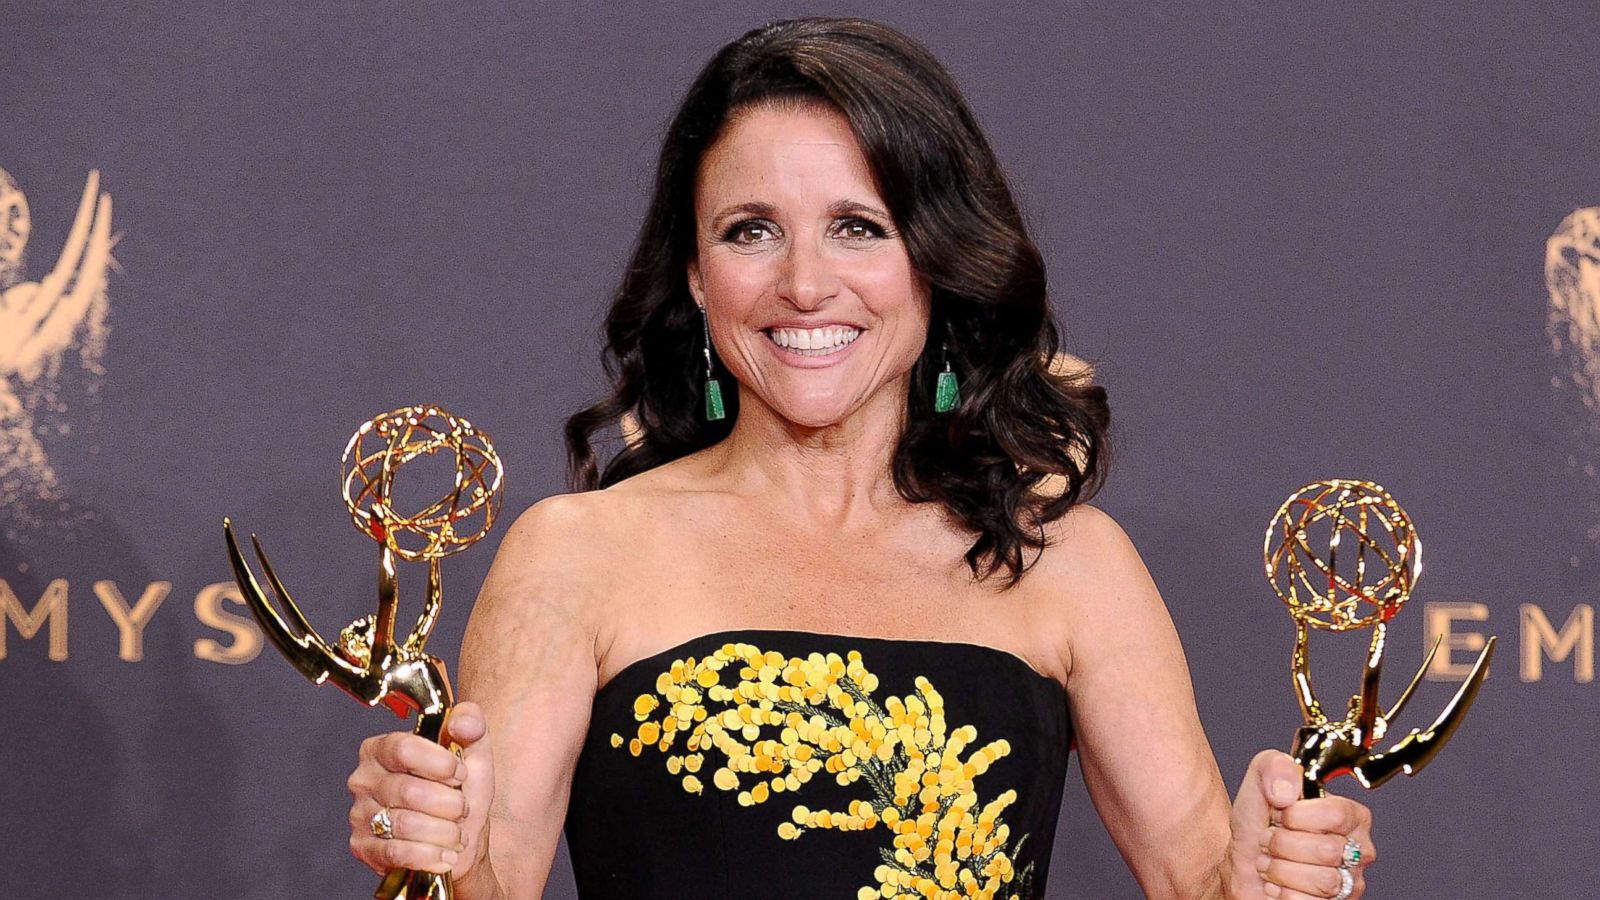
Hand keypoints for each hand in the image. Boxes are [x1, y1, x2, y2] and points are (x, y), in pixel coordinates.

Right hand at [346, 701, 495, 879]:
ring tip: (457, 834)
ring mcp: (360, 815)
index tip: (460, 774)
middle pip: (407, 790)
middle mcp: (364, 779)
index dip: (439, 764)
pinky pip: (397, 853)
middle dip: (448, 804)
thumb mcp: (474, 755)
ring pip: (405, 824)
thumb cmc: (461, 793)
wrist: (458, 841)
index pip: (403, 749)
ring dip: (444, 832)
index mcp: (382, 748)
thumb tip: (461, 722)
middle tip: (462, 809)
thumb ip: (472, 727)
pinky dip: (430, 856)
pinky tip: (445, 854)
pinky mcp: (363, 848)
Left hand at [1225, 749, 1375, 898]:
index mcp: (1351, 815)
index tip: (1279, 815)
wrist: (1241, 864)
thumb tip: (1287, 791)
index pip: (1337, 814)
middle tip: (1269, 841)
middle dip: (1282, 844)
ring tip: (1271, 862)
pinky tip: (1277, 883)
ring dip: (1281, 870)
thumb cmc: (1258, 825)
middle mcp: (1358, 850)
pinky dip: (1281, 893)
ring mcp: (1349, 883)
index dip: (1297, 816)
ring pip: (1323, 882)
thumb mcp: (1259, 784)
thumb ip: (1274, 767)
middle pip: (1327, 850)